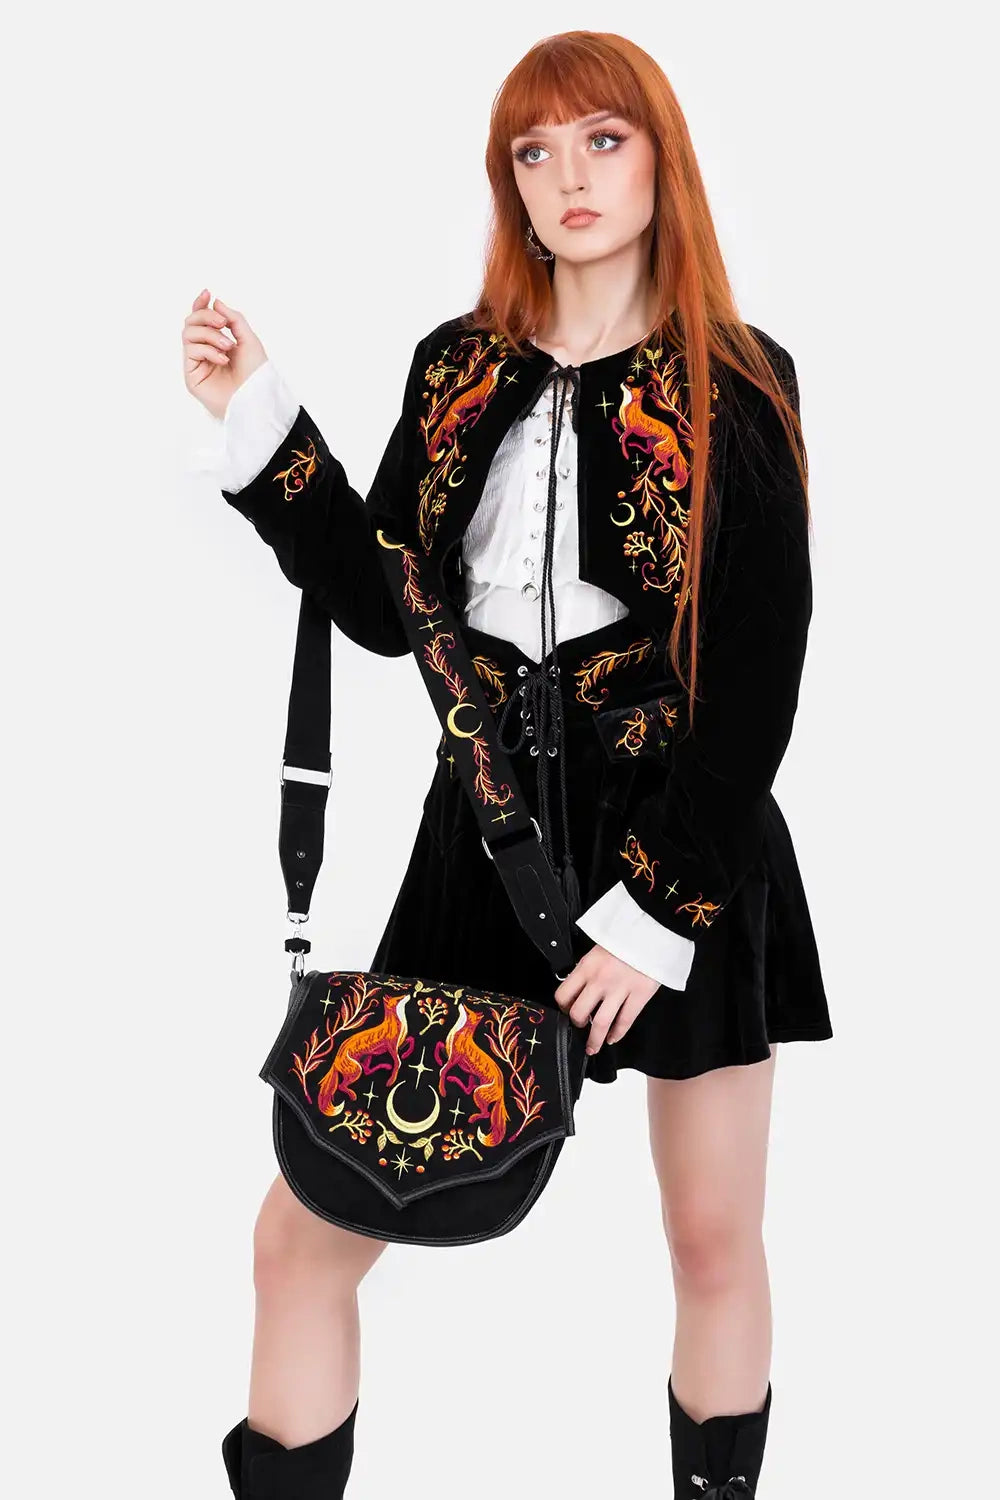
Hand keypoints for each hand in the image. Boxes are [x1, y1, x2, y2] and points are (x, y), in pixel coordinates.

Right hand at [182, 288, 266, 419]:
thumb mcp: (249, 340)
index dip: (201, 304)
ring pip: (188, 333)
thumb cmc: (255, 374)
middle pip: (191, 322)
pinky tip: (223, 360)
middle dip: (206, 316)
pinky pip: (191, 350)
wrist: (256, 398)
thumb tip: (215, 301)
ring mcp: (197, 363)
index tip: (207, 293)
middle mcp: (205, 351)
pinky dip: (208, 350)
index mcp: (218, 342)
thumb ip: (233, 319)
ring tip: (228, 346)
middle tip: (222, 323)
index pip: (202, 319)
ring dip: (210, 334)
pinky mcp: (192, 375)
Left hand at [554, 944, 660, 1054]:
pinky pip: (625, 1021)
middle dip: (578, 1024)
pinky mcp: (639, 994)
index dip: (563, 1007)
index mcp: (586, 967)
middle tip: (581, 1026)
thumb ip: (587, 970)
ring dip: (595, 1039)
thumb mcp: (597, 951)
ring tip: (593, 1046)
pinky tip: (613, 1037)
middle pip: (579, 1013)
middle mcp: (600, 980)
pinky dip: (617, 1033)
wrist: (652, 932)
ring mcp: (620, 989)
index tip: (567, 1010)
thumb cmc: (625, 939)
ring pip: (601, 1023)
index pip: (563, 994)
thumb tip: (578, 988)